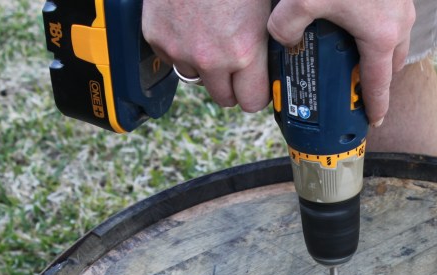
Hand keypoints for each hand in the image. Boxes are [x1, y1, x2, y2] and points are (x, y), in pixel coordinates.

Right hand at [141, 0, 272, 111]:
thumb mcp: (264, 6)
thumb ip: (269, 37)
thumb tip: (279, 56)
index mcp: (244, 50)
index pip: (252, 102)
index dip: (257, 92)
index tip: (258, 82)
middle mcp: (210, 57)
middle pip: (223, 98)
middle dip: (232, 84)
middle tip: (236, 61)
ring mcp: (179, 49)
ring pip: (196, 78)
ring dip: (205, 65)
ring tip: (211, 34)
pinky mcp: (156, 38)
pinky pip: (172, 58)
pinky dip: (181, 47)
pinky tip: (190, 23)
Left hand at [268, 0, 415, 125]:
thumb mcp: (300, 0)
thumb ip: (286, 27)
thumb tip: (282, 38)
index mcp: (380, 37)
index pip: (379, 84)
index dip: (375, 105)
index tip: (373, 119)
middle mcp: (398, 23)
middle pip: (391, 63)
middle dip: (377, 78)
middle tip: (355, 86)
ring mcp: (401, 3)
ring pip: (395, 39)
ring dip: (379, 51)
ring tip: (353, 53)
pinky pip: (392, 17)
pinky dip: (379, 27)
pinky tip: (354, 18)